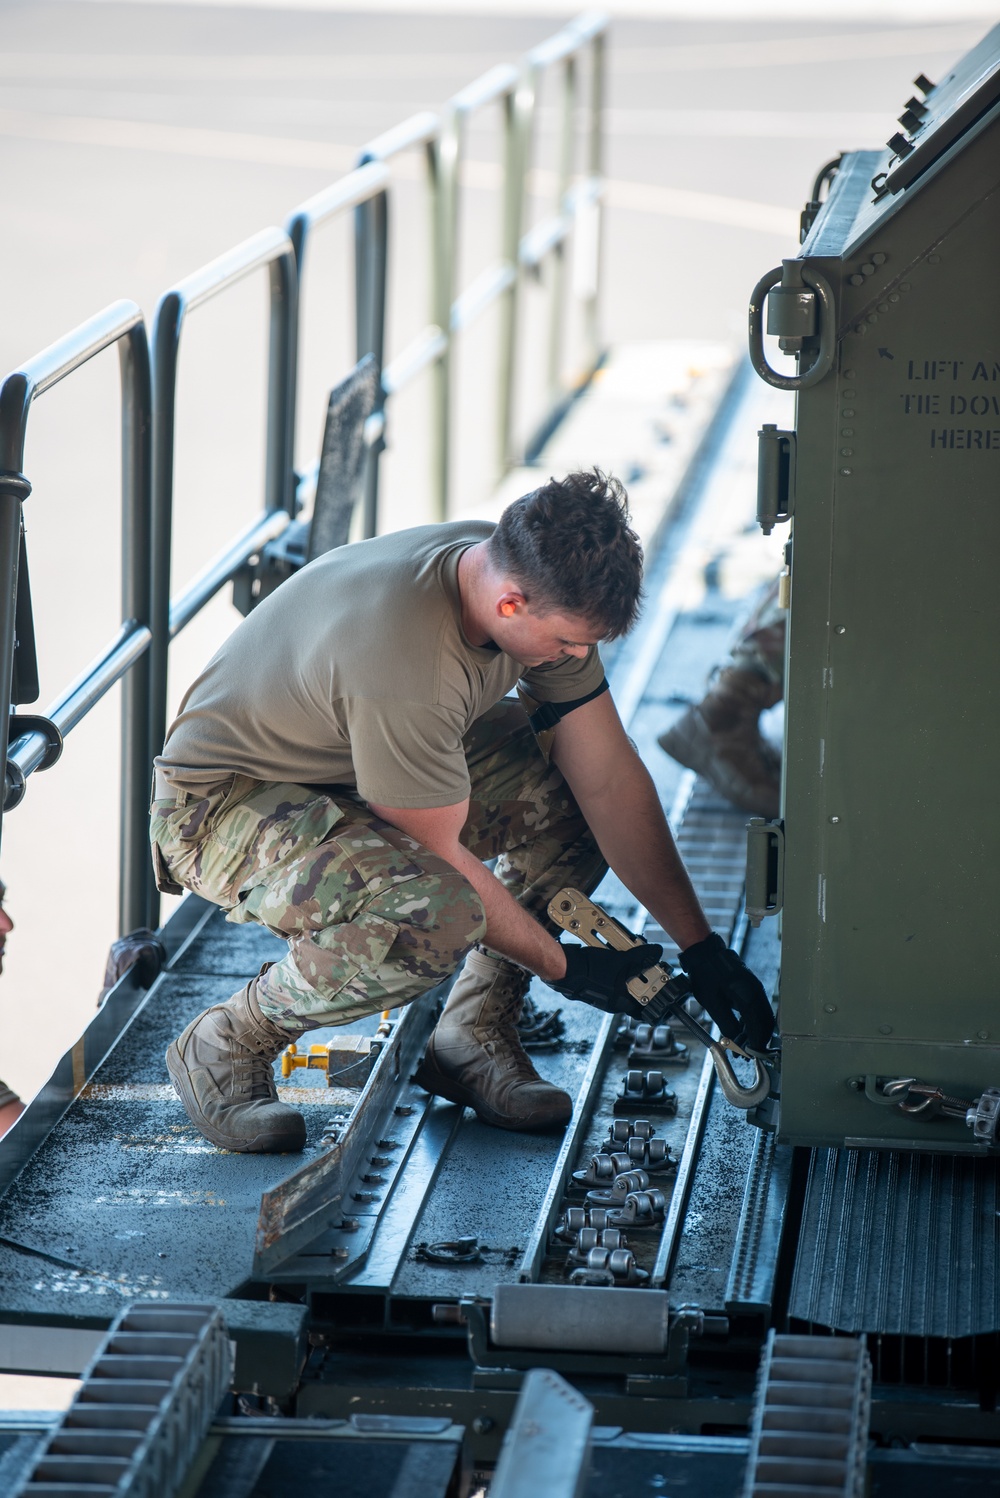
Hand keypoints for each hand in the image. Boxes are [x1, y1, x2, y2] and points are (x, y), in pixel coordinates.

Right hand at [549, 941, 663, 1020]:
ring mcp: (602, 994)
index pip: (644, 1008)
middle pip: (634, 990)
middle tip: (644, 962)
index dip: (654, 998)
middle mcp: (611, 1002)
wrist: (564, 967)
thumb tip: (656, 952)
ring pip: (621, 981)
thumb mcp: (620, 961)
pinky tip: (612, 953)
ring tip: (626, 954)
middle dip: (640, 975)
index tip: (661, 988)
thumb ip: (641, 957)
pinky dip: (614, 966)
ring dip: (626, 968)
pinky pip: (609, 976)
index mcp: (620, 1003)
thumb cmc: (588, 971)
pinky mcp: (593, 984)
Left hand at [678, 933, 774, 1051]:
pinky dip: (751, 1023)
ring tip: (740, 1046)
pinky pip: (756, 1010)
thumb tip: (735, 1041)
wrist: (705, 953)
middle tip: (746, 1054)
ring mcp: (755, 989)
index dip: (756, 1043)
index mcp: (748, 994)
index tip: (750, 1055)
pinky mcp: (751, 989)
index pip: (758, 1025)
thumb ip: (726, 1023)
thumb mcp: (713, 1003)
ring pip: (762, 1017)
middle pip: (765, 1022)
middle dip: (757, 1040)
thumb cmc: (706, 974)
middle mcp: (756, 991)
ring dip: (754, 1032)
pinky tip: (741, 1032)